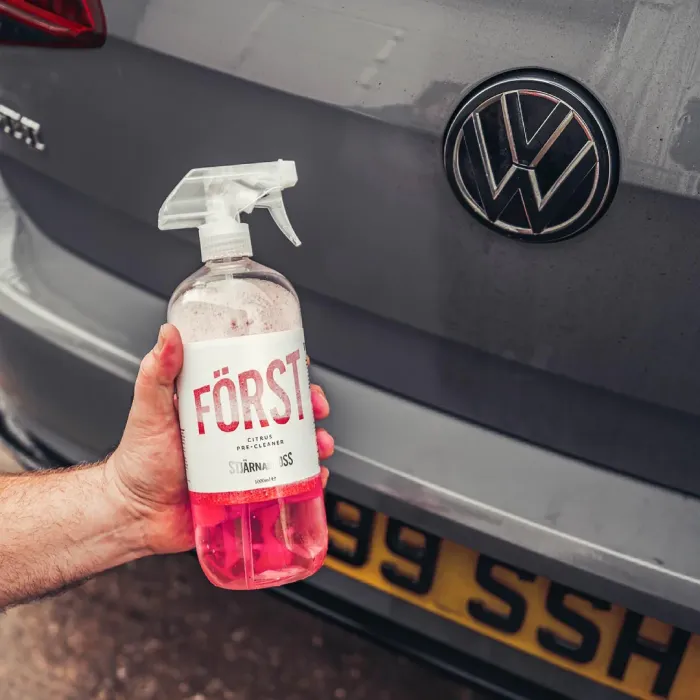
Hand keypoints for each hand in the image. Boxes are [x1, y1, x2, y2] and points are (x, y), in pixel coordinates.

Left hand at [107, 323, 333, 555]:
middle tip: (317, 409)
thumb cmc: (139, 462)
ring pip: (291, 447)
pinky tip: (313, 478)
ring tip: (319, 447)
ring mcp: (245, 461)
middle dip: (309, 407)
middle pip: (284, 412)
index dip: (284, 372)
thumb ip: (156, 373)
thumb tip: (169, 335)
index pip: (257, 381)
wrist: (135, 515)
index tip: (299, 366)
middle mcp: (236, 431)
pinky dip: (306, 480)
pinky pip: (285, 483)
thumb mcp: (149, 410)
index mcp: (218, 407)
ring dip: (313, 443)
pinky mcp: (249, 491)